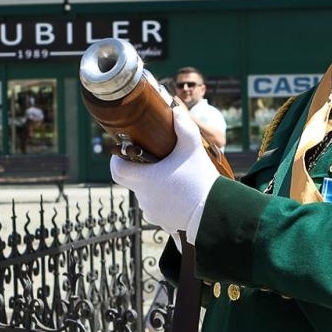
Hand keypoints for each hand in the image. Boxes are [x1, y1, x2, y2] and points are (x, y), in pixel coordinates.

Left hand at [110, 104, 221, 237]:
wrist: (215, 212)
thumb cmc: (200, 179)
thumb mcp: (192, 147)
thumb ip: (183, 126)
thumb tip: (175, 110)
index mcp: (144, 179)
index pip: (117, 170)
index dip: (117, 160)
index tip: (126, 153)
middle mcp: (143, 198)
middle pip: (133, 181)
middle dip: (143, 170)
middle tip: (158, 161)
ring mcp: (152, 212)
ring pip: (146, 195)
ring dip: (155, 186)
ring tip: (173, 178)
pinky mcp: (163, 222)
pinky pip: (159, 208)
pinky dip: (165, 201)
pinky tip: (179, 195)